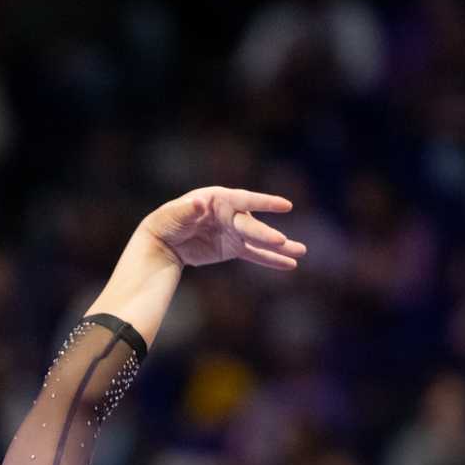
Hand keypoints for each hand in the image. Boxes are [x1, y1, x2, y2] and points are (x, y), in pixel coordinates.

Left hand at [142, 187, 305, 270]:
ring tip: (301, 252)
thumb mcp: (172, 215)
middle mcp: (231, 213)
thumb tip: (198, 203)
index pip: (245, 200)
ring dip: (280, 247)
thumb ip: (187, 210)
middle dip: (266, 234)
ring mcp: (235, 231)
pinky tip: (290, 264)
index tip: (285, 206)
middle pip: (252, 225)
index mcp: (219, 199)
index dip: (265, 202)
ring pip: (260, 240)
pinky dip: (271, 260)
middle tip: (282, 241)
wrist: (164, 241)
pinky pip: (256, 255)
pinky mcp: (234, 248)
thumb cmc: (167, 222)